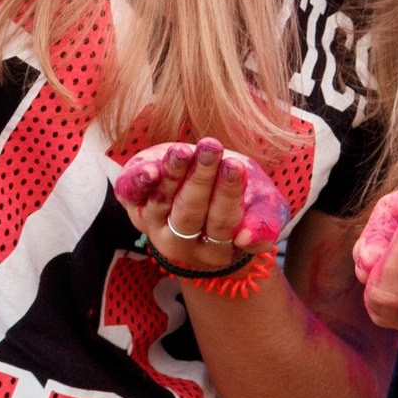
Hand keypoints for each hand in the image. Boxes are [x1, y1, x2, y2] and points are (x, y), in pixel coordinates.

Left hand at [118, 138, 289, 270]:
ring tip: (182, 151)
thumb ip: (264, 224)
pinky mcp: (135, 205)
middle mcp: (181, 243)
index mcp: (217, 250)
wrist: (212, 191)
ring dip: (171, 176)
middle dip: (200, 178)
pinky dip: (138, 183)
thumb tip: (246, 238)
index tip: (235, 166)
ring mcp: (154, 226)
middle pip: (189, 213)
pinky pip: (131, 196)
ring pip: (161, 204)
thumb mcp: (266, 210)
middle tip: (212, 147)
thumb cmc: (246, 201)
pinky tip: (149, 169)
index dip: (227, 194)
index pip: (222, 223)